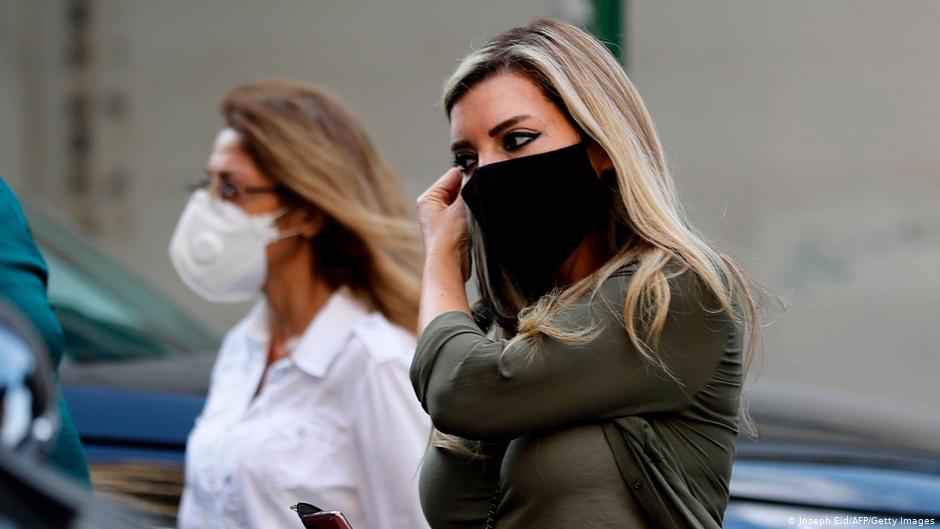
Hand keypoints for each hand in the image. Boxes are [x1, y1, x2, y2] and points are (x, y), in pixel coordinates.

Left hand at [416, 168, 472, 329]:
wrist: (448, 266)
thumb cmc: (449, 237)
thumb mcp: (462, 204)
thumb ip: (471, 185)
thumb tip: (479, 170)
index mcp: (429, 198)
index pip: (453, 175)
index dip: (470, 175)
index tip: (484, 176)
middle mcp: (433, 207)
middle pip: (459, 188)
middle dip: (472, 191)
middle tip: (484, 193)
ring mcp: (442, 220)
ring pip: (464, 202)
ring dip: (474, 204)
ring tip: (480, 209)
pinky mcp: (452, 232)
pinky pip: (467, 216)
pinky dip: (474, 216)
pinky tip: (480, 219)